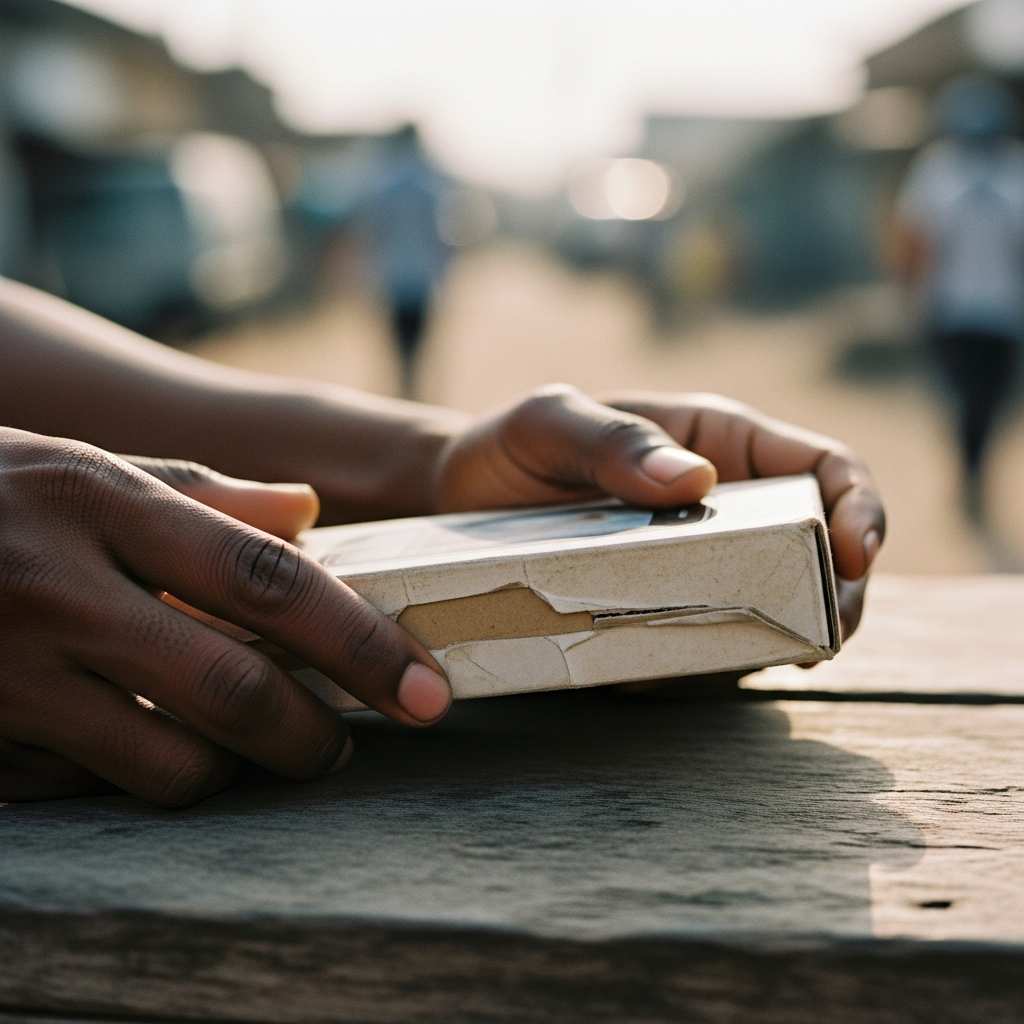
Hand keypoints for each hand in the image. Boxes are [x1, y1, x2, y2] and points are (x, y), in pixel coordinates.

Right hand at [0, 430, 450, 804]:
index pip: (268, 581)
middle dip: (309, 736)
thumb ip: (204, 493)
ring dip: (227, 768)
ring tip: (240, 743)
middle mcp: (58, 589)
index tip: (425, 691)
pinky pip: (89, 789)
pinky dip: (136, 776)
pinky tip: (139, 740)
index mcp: (102, 502)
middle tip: (338, 744)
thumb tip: (309, 516)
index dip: (361, 643)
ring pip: (167, 766)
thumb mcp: (88, 468)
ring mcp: (6, 676)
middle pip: (233, 691)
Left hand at [433, 386, 883, 641]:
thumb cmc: (510, 451)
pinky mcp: (669, 613)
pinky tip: (681, 670)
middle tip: (817, 637)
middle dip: (838, 595)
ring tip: (751, 657)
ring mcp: (701, 566)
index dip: (859, 509)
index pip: (824, 468)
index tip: (855, 558)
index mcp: (718, 445)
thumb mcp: (548, 425)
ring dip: (783, 637)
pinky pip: (714, 644)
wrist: (456, 506)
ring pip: (777, 606)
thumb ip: (611, 440)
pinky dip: (715, 663)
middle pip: (821, 550)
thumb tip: (696, 483)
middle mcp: (725, 509)